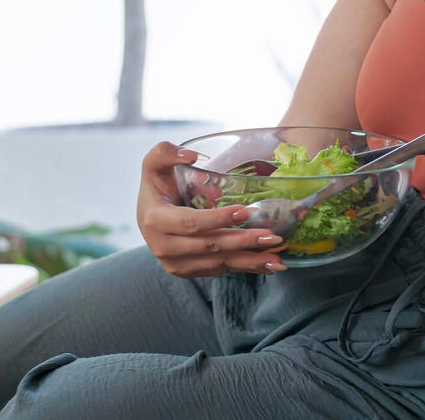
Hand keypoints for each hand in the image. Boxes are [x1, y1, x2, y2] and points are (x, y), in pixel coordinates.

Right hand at [137, 141, 287, 277]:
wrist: (147, 218)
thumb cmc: (157, 187)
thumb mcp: (154, 165)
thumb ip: (165, 152)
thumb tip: (191, 155)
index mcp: (156, 221)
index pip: (191, 222)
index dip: (218, 219)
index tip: (246, 211)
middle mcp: (164, 247)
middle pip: (210, 246)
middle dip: (243, 242)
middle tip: (272, 236)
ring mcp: (176, 263)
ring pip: (218, 263)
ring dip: (249, 261)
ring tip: (276, 258)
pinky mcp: (189, 271)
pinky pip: (219, 270)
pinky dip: (244, 268)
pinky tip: (266, 265)